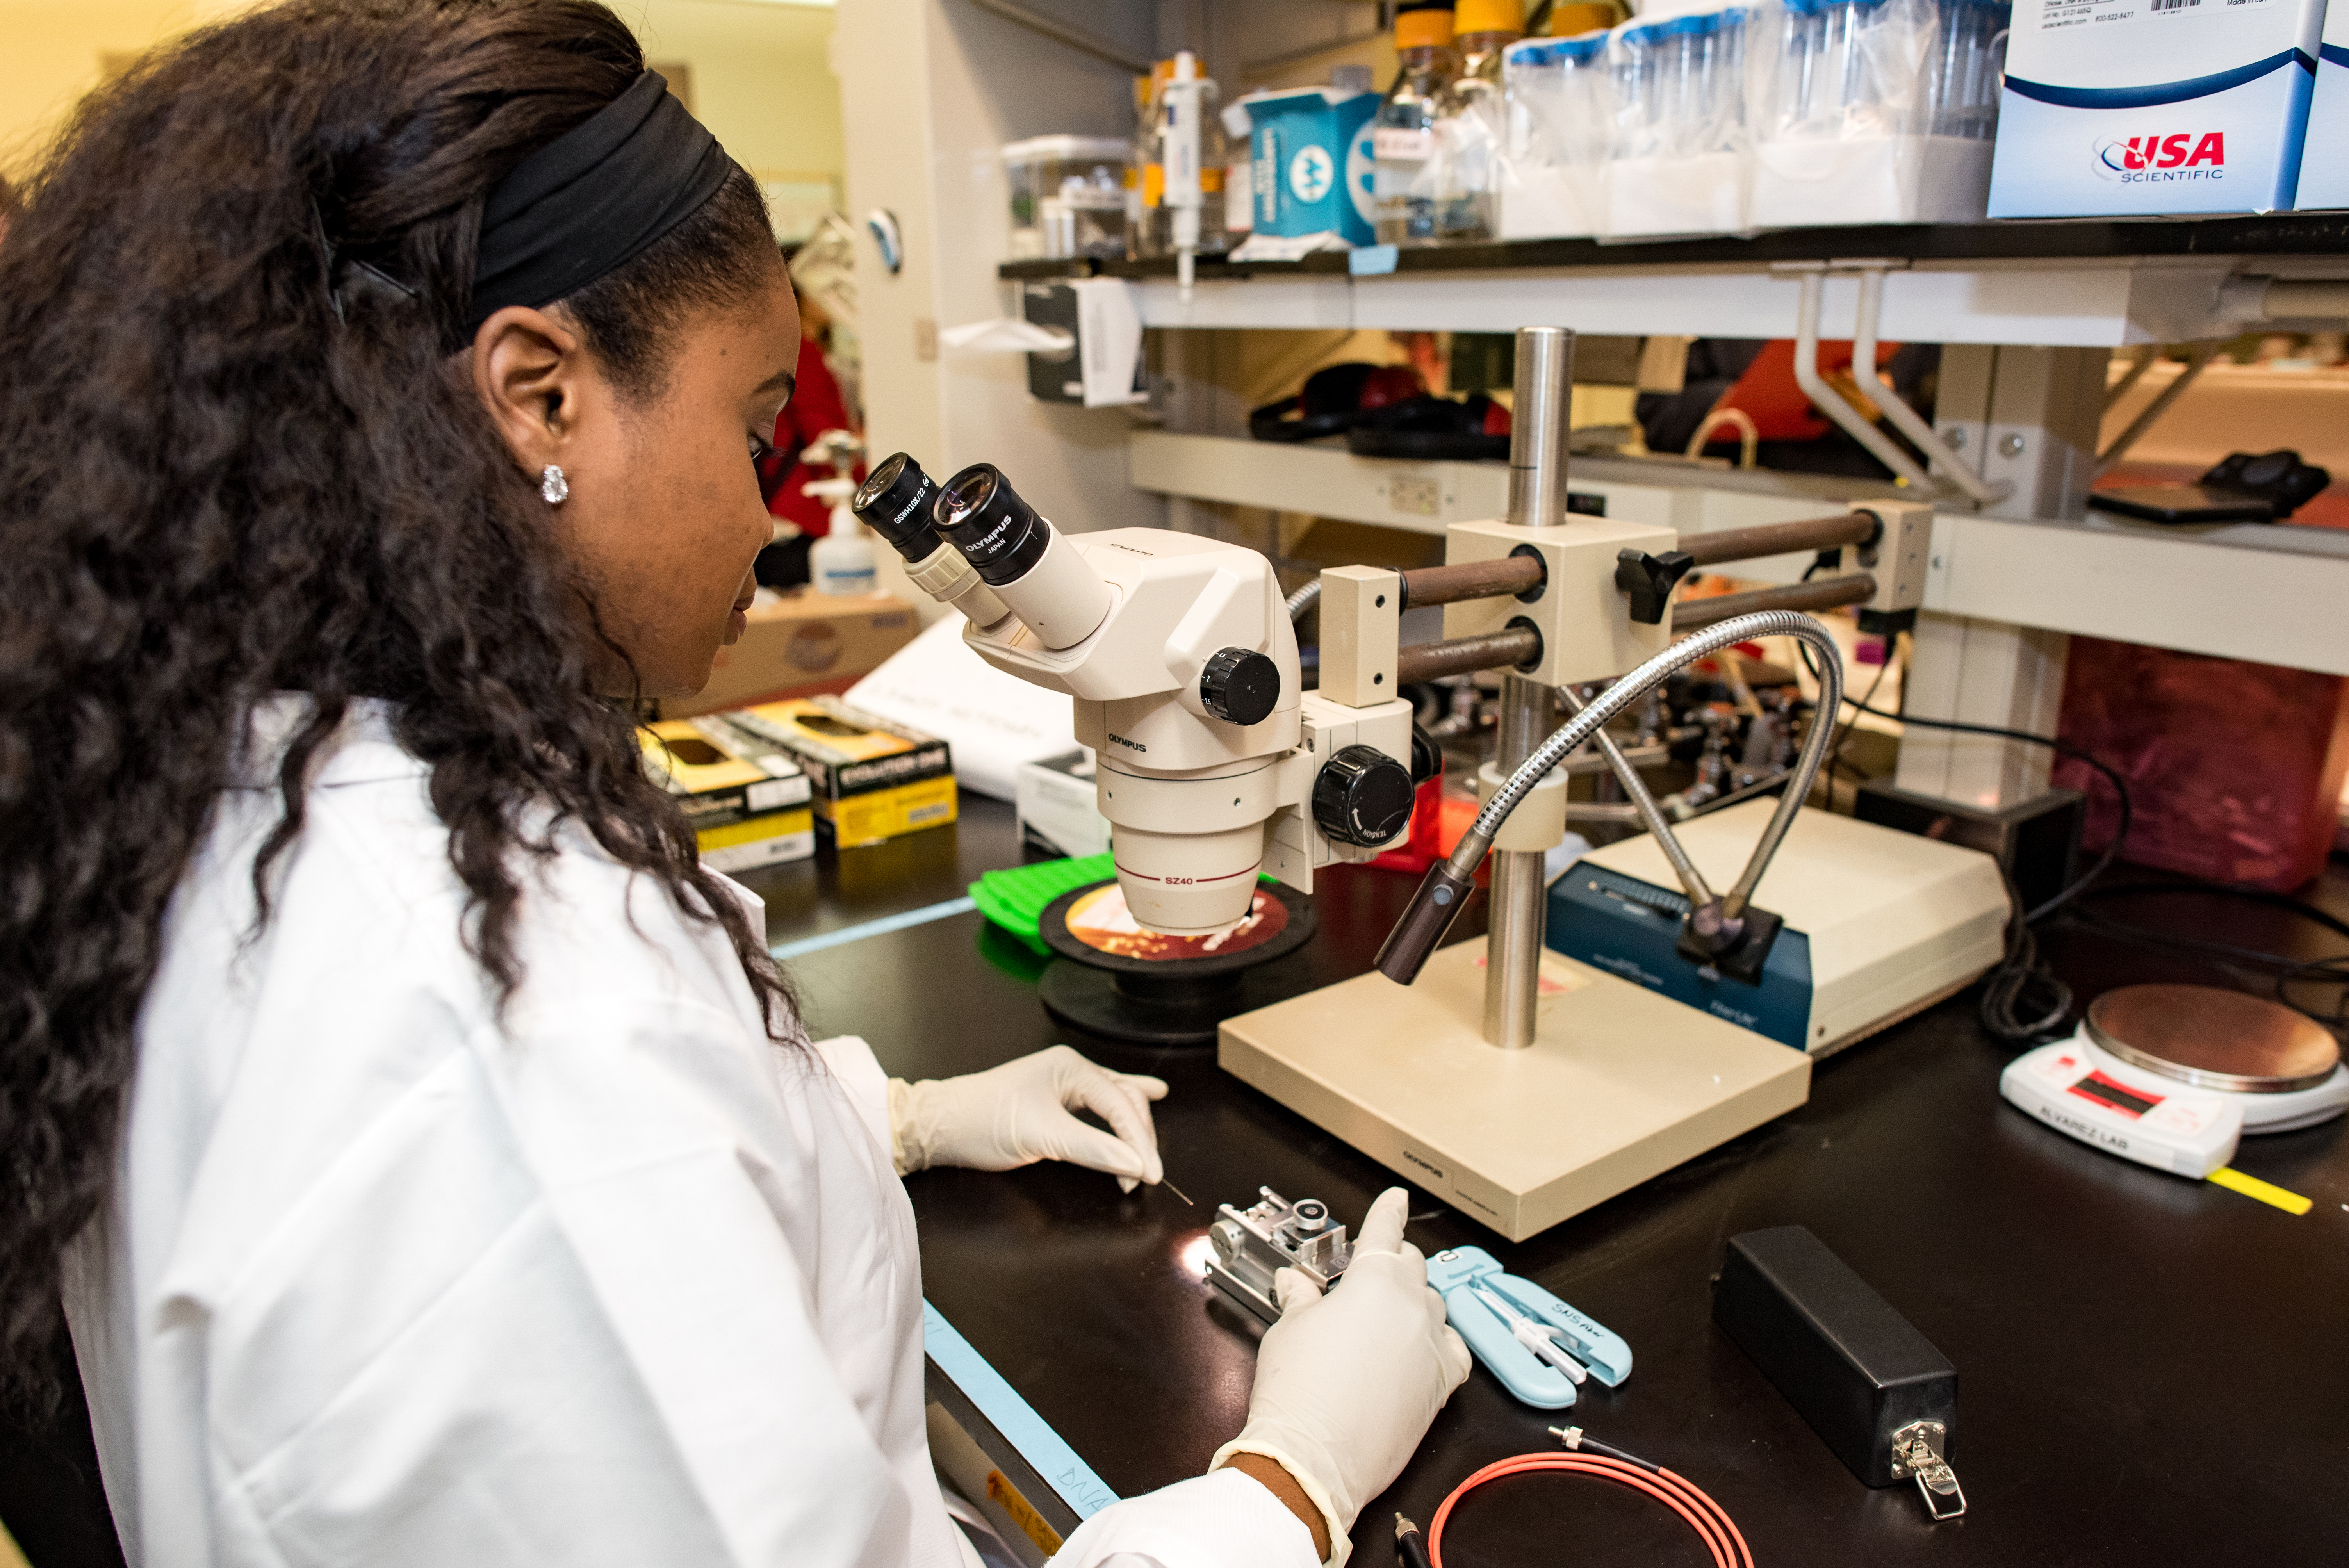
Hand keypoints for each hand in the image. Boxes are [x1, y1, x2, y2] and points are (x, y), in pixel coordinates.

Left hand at [888, 1045, 1166, 1190]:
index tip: (1151, 1174)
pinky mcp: (1056, 1101)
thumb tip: (1136, 1165)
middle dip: (1139, 1137)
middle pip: (1124, 1101)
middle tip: (1147, 1173)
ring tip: (1151, 1151)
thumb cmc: (983, 1122)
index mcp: (1071, 1068)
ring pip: (1116, 1102)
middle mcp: (1072, 1070)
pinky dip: (1125, 1108)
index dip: (1140, 1142)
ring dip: (1134, 1128)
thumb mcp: (1041, 1136)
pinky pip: (1101, 1104)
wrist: (941, 1125)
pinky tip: (1153, 1094)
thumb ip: (1093, 1149)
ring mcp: (1064, 1084)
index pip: (1121, 1105)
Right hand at [1212, 1188, 1471, 1565]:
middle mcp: (1412, 1307)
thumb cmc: (1298, 1392)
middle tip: (1366, 1277)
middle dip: (1393, 1262)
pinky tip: (1420, 1348)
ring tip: (1383, 1319)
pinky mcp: (1441, 1385)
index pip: (1386, 1230)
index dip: (1389, 1210)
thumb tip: (1296, 1284)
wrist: (1314, 1457)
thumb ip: (1301, 1298)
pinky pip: (1454, 1349)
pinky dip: (1439, 1342)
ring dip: (1413, 1302)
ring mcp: (1431, 1346)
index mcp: (1374, 1281)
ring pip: (1434, 1306)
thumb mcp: (1290, 1329)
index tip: (1396, 1198)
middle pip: (1413, 1266)